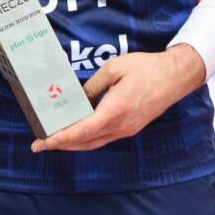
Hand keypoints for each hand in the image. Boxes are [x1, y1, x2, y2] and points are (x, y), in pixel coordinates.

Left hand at [31, 46, 205, 152]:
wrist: (176, 77)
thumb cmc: (146, 68)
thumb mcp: (114, 68)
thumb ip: (93, 85)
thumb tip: (77, 99)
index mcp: (115, 110)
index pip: (82, 131)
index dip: (61, 138)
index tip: (43, 142)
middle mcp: (121, 126)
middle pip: (85, 142)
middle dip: (60, 145)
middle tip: (38, 146)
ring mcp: (127, 129)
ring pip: (94, 143)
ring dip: (72, 145)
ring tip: (53, 142)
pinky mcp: (131, 127)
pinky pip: (104, 138)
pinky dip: (86, 139)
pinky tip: (76, 135)